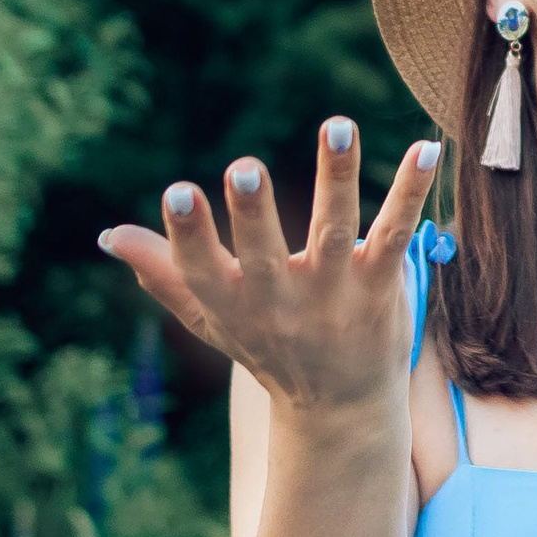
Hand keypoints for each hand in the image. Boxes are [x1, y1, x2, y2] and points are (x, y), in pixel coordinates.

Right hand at [97, 122, 442, 421]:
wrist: (338, 410)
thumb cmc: (267, 348)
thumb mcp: (211, 317)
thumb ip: (164, 273)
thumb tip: (110, 234)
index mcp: (233, 304)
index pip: (203, 270)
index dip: (188, 235)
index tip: (177, 192)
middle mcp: (282, 302)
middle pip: (265, 257)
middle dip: (254, 215)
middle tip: (245, 169)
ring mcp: (334, 295)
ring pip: (336, 232)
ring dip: (336, 178)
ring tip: (339, 125)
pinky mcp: (380, 286)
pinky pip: (395, 233)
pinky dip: (409, 191)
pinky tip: (425, 149)